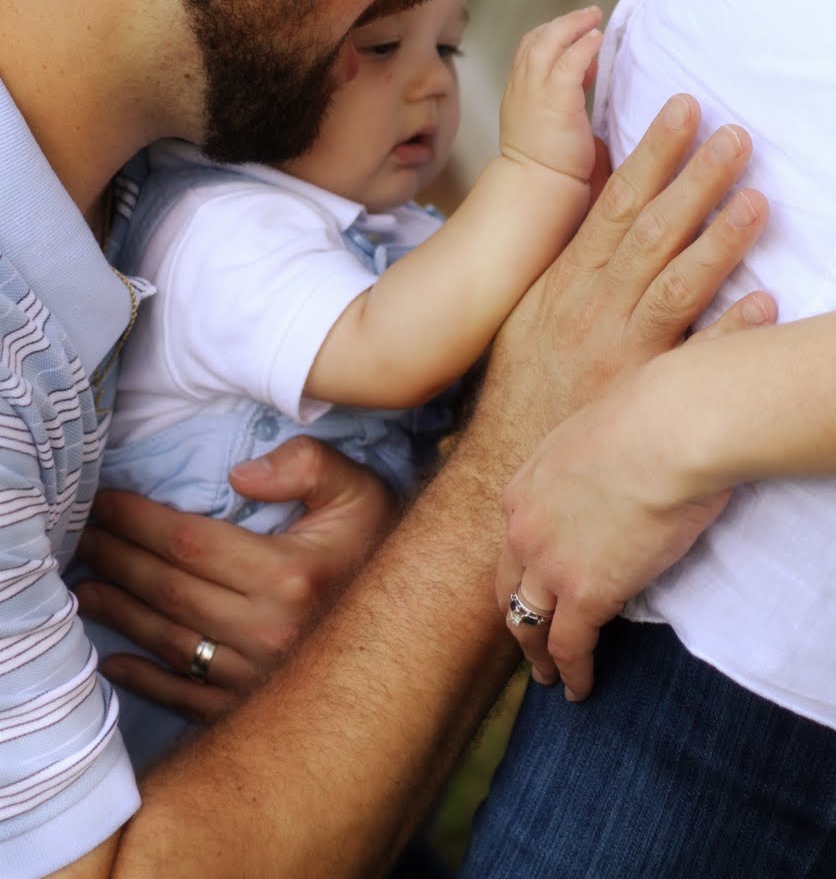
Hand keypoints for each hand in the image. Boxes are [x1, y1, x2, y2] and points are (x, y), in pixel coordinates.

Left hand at [74, 439, 394, 721]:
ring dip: (120, 612)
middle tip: (79, 536)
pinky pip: (186, 696)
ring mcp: (260, 676)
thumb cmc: (381, 543)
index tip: (105, 502)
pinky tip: (114, 660)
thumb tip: (240, 475)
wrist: (419, 622)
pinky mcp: (255, 706)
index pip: (190, 542)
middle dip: (117, 559)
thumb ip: (305, 465)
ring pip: (170, 641)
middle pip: (169, 591)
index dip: (139, 521)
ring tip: (85, 585)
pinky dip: (144, 680)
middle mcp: (269, 631)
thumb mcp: (358, 487)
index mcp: (290, 575)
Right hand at [471, 96, 767, 473]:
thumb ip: (577, 260)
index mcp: (570, 279)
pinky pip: (693, 364)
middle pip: (652, 231)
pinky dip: (729, 335)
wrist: (500, 465)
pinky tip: (767, 306)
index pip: (615, 202)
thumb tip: (610, 205)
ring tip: (758, 198)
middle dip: (695, 178)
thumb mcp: (535, 308)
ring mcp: (622, 354)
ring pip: (675, 286)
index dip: (653, 153)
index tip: (685, 109)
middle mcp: (596, 308)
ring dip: (719, 240)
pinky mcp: (643, 401)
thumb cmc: (526, 383)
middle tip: (736, 134)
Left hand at [496, 295, 774, 700]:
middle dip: (518, 614)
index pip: (515, 535)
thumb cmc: (660, 407)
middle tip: (531, 639)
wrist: (671, 425)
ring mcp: (550, 562)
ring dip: (538, 654)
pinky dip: (574, 673)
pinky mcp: (587, 593)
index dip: (524, 563)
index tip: (537, 580)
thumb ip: (612, 444)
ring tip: (551, 675)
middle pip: (510, 584)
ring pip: (530, 624)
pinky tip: (582, 689)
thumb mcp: (614, 420)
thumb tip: (637, 437)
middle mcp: (525, 524)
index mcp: (529, 480)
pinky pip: (572, 647)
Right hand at [499, 6, 601, 183]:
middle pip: (536, 39)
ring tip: (594, 16)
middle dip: (563, 22)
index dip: (551, 36)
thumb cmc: (548, 164)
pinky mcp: (556, 101)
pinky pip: (569, 62)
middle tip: (589, 13)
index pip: (529, 50)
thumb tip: (586, 70)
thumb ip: (564, 92)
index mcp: (519, 93)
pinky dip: (583, 46)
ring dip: (573, 25)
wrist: (539, 186)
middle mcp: (522, 87)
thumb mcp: (549, 121)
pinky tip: (597, 39)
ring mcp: (535, 92)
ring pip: (548, 43)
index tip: (576, 36)